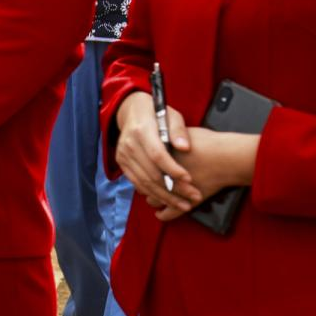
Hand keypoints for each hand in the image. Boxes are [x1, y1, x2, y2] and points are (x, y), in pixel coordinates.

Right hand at [115, 91, 199, 214]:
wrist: (131, 111)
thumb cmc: (157, 113)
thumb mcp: (171, 115)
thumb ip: (178, 130)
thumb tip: (185, 147)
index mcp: (141, 130)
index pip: (157, 155)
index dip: (173, 170)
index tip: (190, 179)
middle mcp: (129, 144)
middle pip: (151, 173)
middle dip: (174, 189)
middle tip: (193, 198)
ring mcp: (123, 155)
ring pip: (144, 182)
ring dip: (165, 196)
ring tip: (184, 204)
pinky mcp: (122, 162)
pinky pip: (137, 182)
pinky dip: (152, 193)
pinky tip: (167, 199)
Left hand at [150, 127, 259, 222]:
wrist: (226, 157)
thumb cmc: (208, 143)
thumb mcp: (182, 134)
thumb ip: (168, 138)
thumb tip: (158, 137)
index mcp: (161, 159)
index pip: (143, 167)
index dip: (140, 169)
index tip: (140, 170)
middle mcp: (164, 175)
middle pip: (147, 183)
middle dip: (145, 185)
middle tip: (143, 186)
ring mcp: (175, 191)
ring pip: (155, 199)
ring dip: (153, 198)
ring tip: (151, 198)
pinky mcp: (188, 202)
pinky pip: (171, 213)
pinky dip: (164, 215)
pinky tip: (160, 215)